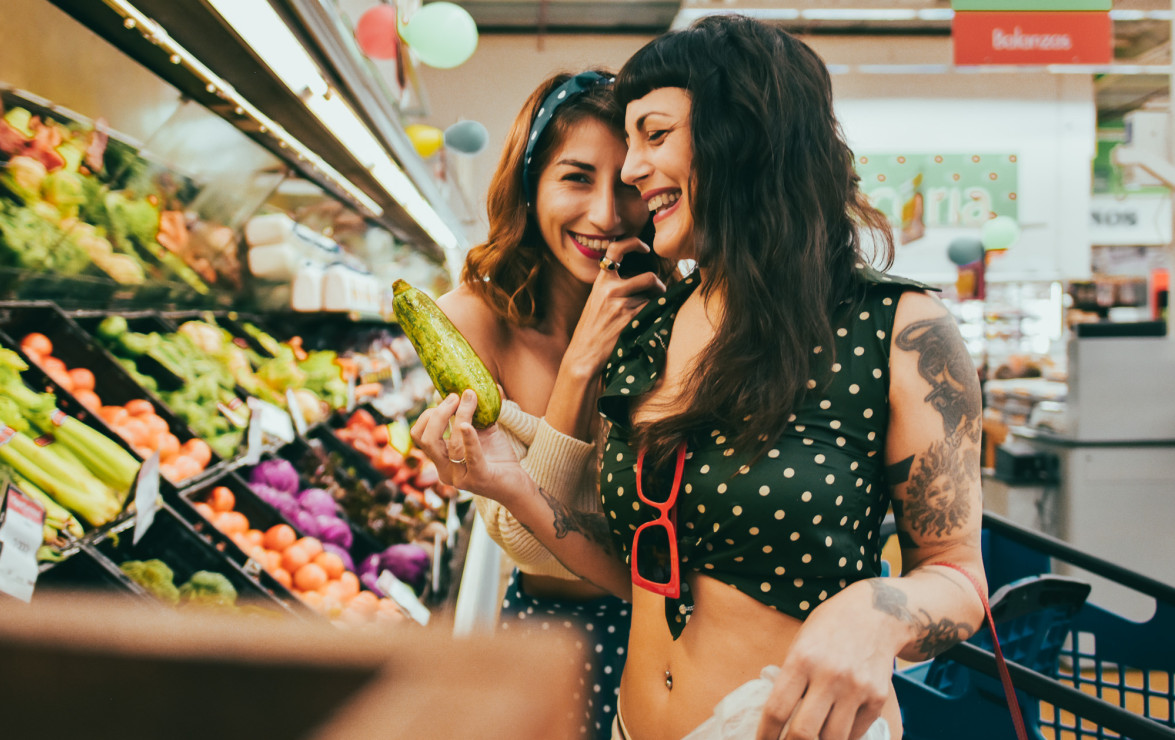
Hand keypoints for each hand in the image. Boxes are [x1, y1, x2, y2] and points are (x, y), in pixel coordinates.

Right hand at [409, 390, 527, 502]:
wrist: (517, 484)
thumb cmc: (498, 457)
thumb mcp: (484, 431)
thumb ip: (478, 412)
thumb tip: (483, 385)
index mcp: (440, 459)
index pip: (420, 436)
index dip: (428, 415)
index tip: (447, 399)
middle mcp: (445, 470)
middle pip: (427, 439)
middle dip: (437, 415)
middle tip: (454, 397)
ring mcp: (459, 477)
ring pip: (451, 445)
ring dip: (461, 417)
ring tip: (470, 399)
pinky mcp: (477, 479)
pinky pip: (470, 456)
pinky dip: (469, 438)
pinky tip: (468, 425)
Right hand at [566, 237, 666, 376]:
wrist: (584, 353)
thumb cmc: (592, 329)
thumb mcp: (596, 301)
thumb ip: (612, 287)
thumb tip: (639, 280)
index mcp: (601, 282)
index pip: (615, 249)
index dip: (634, 243)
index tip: (646, 248)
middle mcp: (611, 289)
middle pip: (648, 278)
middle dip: (658, 285)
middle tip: (659, 292)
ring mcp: (622, 304)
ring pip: (652, 297)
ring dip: (656, 303)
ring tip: (653, 310)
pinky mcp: (631, 319)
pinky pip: (653, 310)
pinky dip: (655, 315)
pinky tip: (649, 322)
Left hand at [756, 583, 898, 739]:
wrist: (877, 613)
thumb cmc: (830, 627)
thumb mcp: (802, 641)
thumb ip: (791, 677)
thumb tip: (778, 718)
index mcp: (802, 659)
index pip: (777, 710)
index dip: (765, 735)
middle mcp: (830, 675)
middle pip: (804, 732)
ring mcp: (857, 689)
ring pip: (833, 739)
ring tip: (809, 739)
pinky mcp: (877, 698)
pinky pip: (855, 733)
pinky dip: (842, 738)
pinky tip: (832, 732)